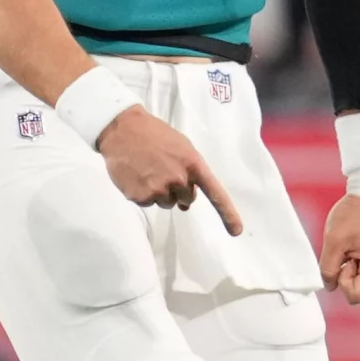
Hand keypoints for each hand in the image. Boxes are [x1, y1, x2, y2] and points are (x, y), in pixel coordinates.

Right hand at [97, 106, 242, 235]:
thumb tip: (187, 202)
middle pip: (186, 199)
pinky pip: (148, 203)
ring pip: (166, 203)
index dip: (227, 212)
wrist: (122, 129)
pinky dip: (143, 193)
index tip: (237, 230)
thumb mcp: (181, 146)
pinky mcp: (140, 197)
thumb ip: (190, 171)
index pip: (214, 191)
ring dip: (160, 192)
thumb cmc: (155, 135)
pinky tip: (137, 175)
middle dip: (178, 189)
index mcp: (192, 163)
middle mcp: (179, 179)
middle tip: (163, 170)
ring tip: (148, 170)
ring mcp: (159, 189)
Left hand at [319, 194, 359, 303]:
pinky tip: (357, 246)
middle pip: (357, 291)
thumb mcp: (333, 241)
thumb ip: (328, 269)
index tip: (346, 257)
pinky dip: (355, 263)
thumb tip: (329, 286)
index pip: (353, 296)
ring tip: (353, 246)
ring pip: (359, 283)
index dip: (342, 280)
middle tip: (349, 249)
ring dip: (350, 268)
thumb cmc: (354, 214)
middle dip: (346, 273)